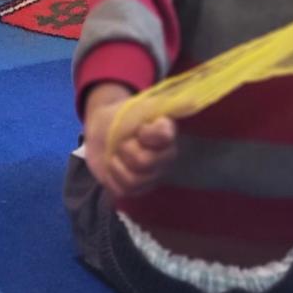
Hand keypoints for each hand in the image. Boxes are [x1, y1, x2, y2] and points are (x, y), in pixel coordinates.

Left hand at [84, 82, 176, 198]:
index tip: (140, 128)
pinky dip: (111, 176)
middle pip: (143, 162)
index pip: (164, 138)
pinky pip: (122, 191)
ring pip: (133, 180)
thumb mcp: (142, 107)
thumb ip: (164, 106)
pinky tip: (114, 165)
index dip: (147, 135)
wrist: (101, 129)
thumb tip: (192, 101)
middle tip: (122, 141)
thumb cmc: (124, 117)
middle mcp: (164, 160)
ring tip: (117, 154)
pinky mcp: (134, 190)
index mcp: (168, 137)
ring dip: (117, 163)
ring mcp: (150, 178)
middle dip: (126, 149)